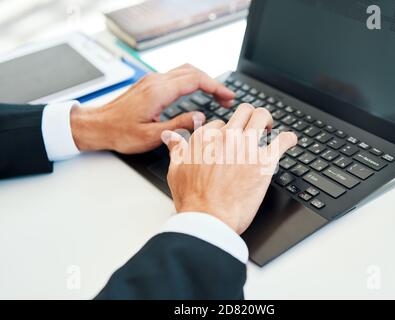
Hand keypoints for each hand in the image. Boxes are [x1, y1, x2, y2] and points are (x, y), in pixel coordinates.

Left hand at [70, 64, 234, 153]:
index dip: (216, 86)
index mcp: (159, 92)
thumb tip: (200, 118)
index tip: (228, 96)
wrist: (97, 126)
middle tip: (227, 98)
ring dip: (203, 80)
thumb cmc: (120, 132)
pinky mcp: (149, 84)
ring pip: (185, 71)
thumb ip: (179, 125)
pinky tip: (197, 92)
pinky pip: (176, 76)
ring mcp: (151, 80)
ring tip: (216, 95)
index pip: (195, 80)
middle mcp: (156, 81)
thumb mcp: (152, 135)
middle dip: (213, 82)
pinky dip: (192, 81)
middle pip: (192, 72)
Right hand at [162, 104, 297, 234]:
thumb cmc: (193, 200)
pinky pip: (283, 140)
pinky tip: (289, 141)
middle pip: (244, 111)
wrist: (209, 219)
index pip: (220, 123)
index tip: (230, 141)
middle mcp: (226, 137)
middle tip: (254, 127)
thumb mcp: (176, 171)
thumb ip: (177, 150)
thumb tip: (171, 137)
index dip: (226, 132)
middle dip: (249, 116)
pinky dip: (289, 139)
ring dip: (267, 120)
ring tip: (268, 130)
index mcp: (205, 138)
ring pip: (262, 116)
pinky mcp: (264, 161)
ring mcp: (246, 147)